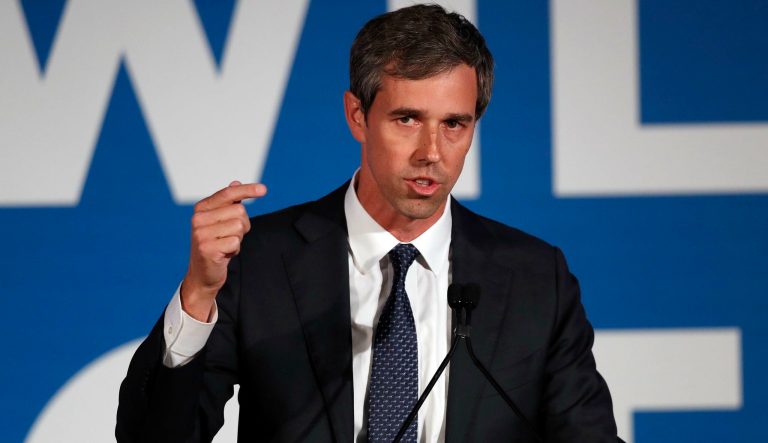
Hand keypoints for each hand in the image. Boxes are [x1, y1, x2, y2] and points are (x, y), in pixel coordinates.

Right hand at [181, 181, 266, 320]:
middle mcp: (198, 218)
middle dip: (243, 225)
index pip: (228, 193)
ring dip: (238, 238)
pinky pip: (236, 242)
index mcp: (202, 208)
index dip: (247, 190)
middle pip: (239, 211)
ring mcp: (201, 233)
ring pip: (239, 226)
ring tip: (226, 245)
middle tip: (231, 236)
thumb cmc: (216, 245)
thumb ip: (228, 203)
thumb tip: (235, 181)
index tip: (264, 189)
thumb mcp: (221, 221)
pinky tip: (224, 254)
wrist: (203, 274)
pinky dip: (235, 249)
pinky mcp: (206, 248)